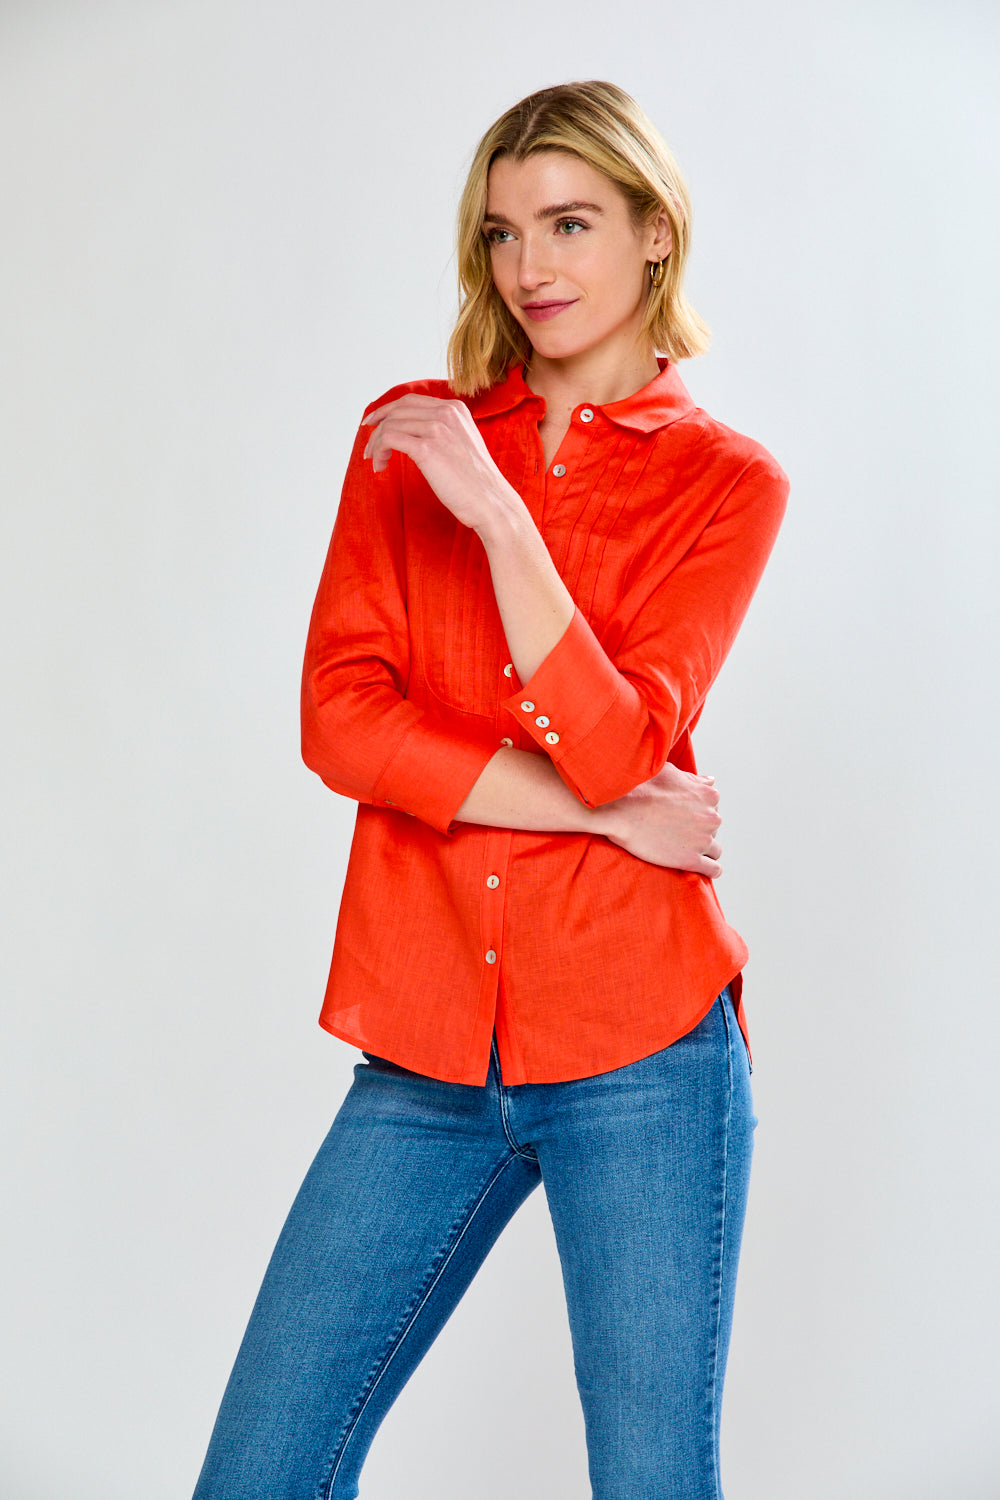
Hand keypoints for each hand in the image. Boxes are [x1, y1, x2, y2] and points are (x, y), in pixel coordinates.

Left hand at [362, 395, 516, 532]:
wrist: (491, 502)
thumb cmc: (476, 482)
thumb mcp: (462, 445)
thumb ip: (443, 432)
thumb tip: (412, 433)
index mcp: (456, 409)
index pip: (411, 400)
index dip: (387, 410)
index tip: (374, 424)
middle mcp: (446, 412)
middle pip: (398, 409)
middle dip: (377, 425)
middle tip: (368, 445)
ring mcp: (437, 428)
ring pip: (390, 424)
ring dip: (376, 443)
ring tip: (376, 462)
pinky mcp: (427, 448)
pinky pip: (389, 439)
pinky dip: (379, 451)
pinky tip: (380, 466)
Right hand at [597, 762, 722, 876]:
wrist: (621, 811)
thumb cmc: (641, 789)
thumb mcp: (670, 772)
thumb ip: (694, 779)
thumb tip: (710, 781)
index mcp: (708, 795)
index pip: (712, 807)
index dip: (697, 813)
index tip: (683, 817)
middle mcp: (711, 817)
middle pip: (713, 828)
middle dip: (699, 830)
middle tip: (677, 832)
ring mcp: (702, 840)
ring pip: (714, 850)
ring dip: (704, 850)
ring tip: (686, 850)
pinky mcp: (691, 860)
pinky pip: (713, 869)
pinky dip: (710, 870)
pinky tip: (703, 869)